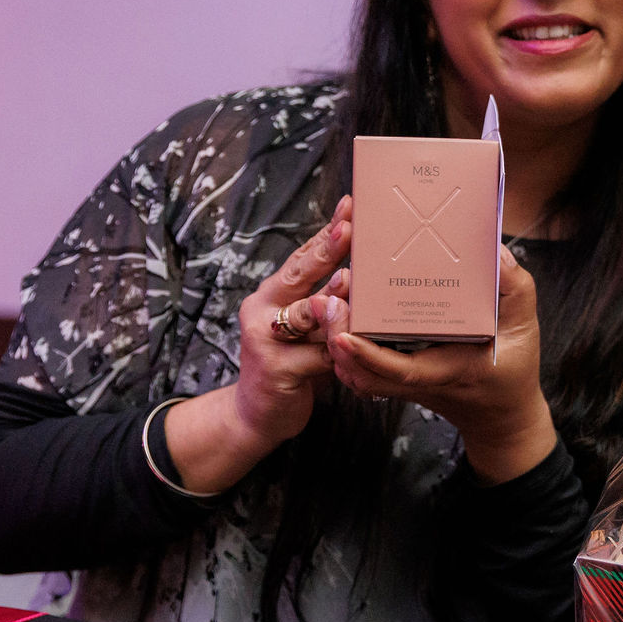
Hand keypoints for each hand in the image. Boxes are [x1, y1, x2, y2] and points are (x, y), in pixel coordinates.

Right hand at [229, 195, 351, 444]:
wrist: (258, 415)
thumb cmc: (293, 365)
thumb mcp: (308, 331)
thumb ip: (326, 305)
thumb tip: (364, 273)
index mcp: (271, 295)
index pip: (302, 257)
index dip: (325, 233)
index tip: (349, 206)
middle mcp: (263, 311)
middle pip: (299, 275)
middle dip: (326, 250)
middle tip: (350, 227)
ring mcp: (266, 340)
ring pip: (308, 315)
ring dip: (332, 299)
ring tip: (352, 280)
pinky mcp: (277, 370)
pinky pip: (320, 355)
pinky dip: (343, 349)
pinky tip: (362, 343)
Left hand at [324, 243, 556, 483]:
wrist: (500, 415)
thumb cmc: (514, 368)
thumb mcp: (525, 327)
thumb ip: (514, 288)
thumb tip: (494, 251)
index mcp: (448, 369)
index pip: (401, 370)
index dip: (369, 354)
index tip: (342, 333)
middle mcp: (418, 379)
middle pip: (363, 373)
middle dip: (337, 340)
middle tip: (324, 302)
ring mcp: (403, 382)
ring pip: (356, 374)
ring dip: (335, 343)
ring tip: (326, 303)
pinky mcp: (395, 378)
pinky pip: (360, 371)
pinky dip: (342, 351)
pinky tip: (338, 317)